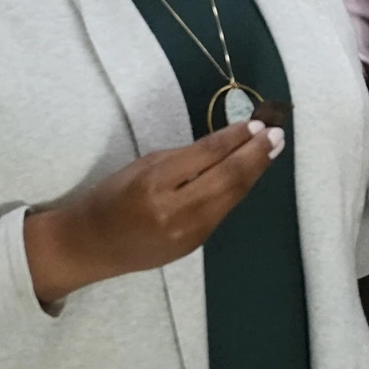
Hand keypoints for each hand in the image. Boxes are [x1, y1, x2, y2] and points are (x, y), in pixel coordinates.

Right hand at [24, 119, 284, 303]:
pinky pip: (222, 212)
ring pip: (231, 198)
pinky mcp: (194, 245)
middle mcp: (175, 211)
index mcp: (154, 184)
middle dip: (255, 154)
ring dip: (255, 172)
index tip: (257, 122)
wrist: (92, 245)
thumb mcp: (142, 167)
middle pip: (227, 179)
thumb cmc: (111, 197)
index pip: (205, 155)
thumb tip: (226, 145)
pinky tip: (249, 175)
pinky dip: (238, 190)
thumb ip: (183, 159)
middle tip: (276, 133)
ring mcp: (188, 233)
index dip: (234, 138)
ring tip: (272, 150)